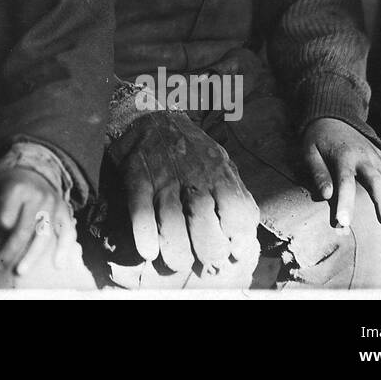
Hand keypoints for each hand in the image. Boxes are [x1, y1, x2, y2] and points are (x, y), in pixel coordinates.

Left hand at [0, 166, 78, 276]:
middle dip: (8, 253)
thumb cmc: (3, 184)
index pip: (5, 219)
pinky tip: (58, 264)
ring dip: (32, 257)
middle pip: (23, 231)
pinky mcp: (65, 212)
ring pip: (44, 236)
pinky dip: (65, 249)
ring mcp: (54, 205)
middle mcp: (39, 196)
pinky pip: (68, 232)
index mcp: (17, 188)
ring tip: (19, 272)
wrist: (30, 170)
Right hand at [110, 111, 259, 273]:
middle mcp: (193, 175)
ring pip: (172, 221)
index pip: (237, 212)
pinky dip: (144, 235)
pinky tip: (148, 251)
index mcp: (219, 172)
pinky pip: (140, 211)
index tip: (233, 253)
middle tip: (204, 262)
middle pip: (204, 222)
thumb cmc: (191, 149)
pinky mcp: (137, 178)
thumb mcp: (221, 163)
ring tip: (178, 263)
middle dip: (207, 250)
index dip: (238, 239)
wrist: (149, 116)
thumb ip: (235, 195)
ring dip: (176, 250)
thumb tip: (244, 239)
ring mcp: (163, 177)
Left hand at [302, 118, 380, 228]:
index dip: (345, 202)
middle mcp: (364, 157)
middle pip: (376, 181)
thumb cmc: (318, 141)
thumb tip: (326, 196)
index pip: (345, 182)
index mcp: (343, 157)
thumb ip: (318, 173)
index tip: (344, 222)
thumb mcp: (309, 152)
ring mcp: (377, 157)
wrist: (333, 118)